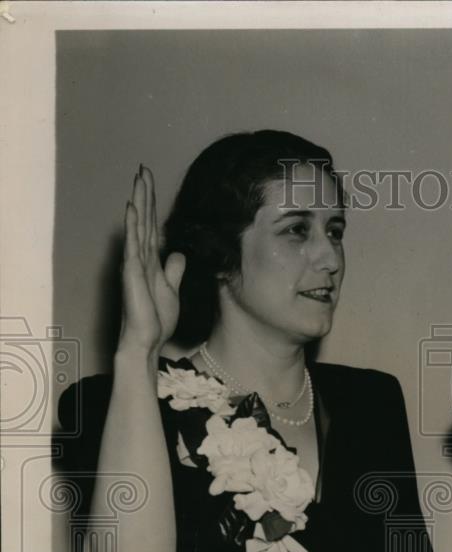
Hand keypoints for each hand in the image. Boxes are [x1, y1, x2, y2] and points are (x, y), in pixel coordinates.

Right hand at [117, 165, 185, 360]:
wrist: (147, 340)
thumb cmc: (156, 317)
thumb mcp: (171, 288)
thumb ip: (173, 270)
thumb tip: (177, 254)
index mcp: (150, 259)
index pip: (151, 224)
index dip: (152, 204)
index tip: (151, 181)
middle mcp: (140, 257)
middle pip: (143, 219)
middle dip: (144, 194)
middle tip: (143, 168)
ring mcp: (134, 263)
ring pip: (137, 226)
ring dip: (138, 202)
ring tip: (138, 179)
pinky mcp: (132, 273)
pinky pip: (132, 245)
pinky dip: (132, 226)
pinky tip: (131, 208)